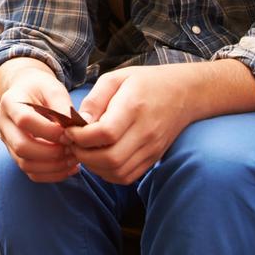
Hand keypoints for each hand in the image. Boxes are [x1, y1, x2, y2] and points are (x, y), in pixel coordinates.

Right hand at [0, 62, 79, 182]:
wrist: (27, 91)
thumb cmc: (42, 88)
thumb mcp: (53, 88)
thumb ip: (63, 107)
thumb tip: (77, 128)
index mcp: (10, 102)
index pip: (25, 121)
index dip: (49, 131)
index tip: (69, 132)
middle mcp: (3, 123)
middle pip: (21, 147)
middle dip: (52, 152)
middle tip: (73, 148)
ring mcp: (7, 141)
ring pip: (25, 164)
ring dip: (53, 166)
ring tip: (74, 158)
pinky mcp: (15, 154)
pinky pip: (31, 172)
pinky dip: (52, 174)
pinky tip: (69, 167)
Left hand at [67, 65, 193, 183]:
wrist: (184, 93)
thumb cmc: (144, 82)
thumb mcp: (115, 78)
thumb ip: (95, 100)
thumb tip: (78, 121)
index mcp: (134, 107)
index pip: (105, 133)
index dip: (81, 136)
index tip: (70, 130)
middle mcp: (145, 132)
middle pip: (110, 158)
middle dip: (83, 154)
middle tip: (72, 143)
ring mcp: (151, 148)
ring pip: (118, 172)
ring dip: (94, 166)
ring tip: (83, 151)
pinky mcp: (153, 158)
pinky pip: (127, 176)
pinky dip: (107, 173)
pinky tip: (99, 159)